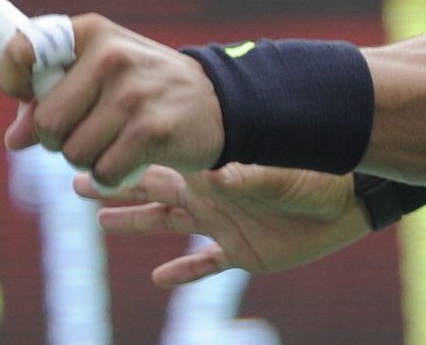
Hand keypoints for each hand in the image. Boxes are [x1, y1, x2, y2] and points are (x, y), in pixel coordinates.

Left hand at [0, 14, 224, 186]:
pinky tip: (131, 157)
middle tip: (85, 130)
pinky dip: (111, 175)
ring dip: (87, 159)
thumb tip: (13, 139)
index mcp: (92, 33)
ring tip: (114, 141)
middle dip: (57, 139)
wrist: (218, 101)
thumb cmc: (145, 87)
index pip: (24, 49)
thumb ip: (53, 98)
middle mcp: (111, 57)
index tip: (25, 95)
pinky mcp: (151, 130)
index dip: (13, 80)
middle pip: (46, 122)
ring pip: (73, 153)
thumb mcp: (100, 75)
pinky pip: (102, 172)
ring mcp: (132, 94)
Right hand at [75, 163, 370, 287]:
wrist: (351, 198)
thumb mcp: (280, 174)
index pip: (159, 161)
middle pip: (150, 191)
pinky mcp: (241, 251)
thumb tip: (215, 177)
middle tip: (74, 179)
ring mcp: (223, 223)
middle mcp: (210, 194)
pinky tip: (159, 278)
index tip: (87, 148)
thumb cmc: (317, 174)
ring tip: (99, 222)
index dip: (124, 157)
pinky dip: (183, 272)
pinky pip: (204, 265)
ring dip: (134, 223)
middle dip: (112, 187)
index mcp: (213, 170)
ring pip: (167, 224)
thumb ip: (247, 178)